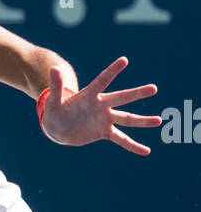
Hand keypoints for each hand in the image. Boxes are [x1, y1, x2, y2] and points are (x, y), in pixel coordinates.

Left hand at [41, 58, 161, 154]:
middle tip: (154, 88)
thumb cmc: (55, 112)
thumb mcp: (53, 101)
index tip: (124, 60)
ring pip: (126, 118)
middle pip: (121, 98)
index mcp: (90, 95)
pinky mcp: (105, 132)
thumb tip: (54, 68)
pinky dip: (132, 145)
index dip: (112, 71)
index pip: (102, 80)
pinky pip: (121, 139)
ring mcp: (105, 118)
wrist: (58, 128)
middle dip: (136, 94)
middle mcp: (101, 105)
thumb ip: (55, 87)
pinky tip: (146, 151)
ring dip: (142, 121)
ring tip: (159, 120)